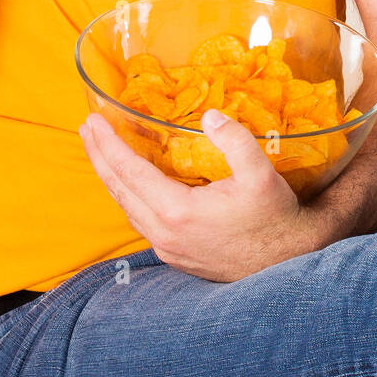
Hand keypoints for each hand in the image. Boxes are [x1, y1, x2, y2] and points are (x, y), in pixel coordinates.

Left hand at [79, 109, 315, 281]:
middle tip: (86, 129)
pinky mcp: (176, 256)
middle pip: (118, 190)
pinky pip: (141, 221)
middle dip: (99, 156)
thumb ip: (234, 140)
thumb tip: (208, 115)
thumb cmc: (275, 217)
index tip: (93, 120)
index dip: (107, 144)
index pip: (129, 171)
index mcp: (177, 211)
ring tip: (102, 152)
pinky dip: (129, 196)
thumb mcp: (261, 174)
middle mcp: (164, 234)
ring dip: (112, 178)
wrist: (290, 261)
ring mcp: (168, 248)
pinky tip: (132, 184)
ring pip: (127, 208)